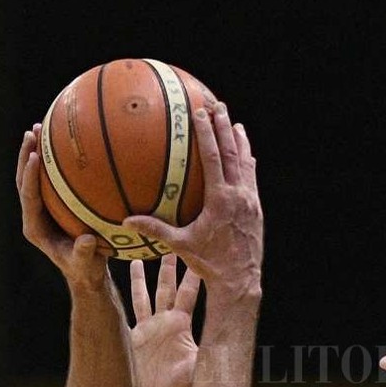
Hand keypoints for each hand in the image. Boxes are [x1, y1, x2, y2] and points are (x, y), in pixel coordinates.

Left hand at [16, 123, 112, 293]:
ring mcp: (41, 209)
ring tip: (40, 128)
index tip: (36, 156)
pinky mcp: (52, 205)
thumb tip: (86, 240)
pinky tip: (62, 142)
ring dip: (35, 152)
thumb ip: (83, 254)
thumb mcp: (86, 265)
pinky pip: (49, 179)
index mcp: (35, 228)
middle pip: (24, 180)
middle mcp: (34, 215)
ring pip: (33, 177)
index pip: (28, 197)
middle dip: (26, 156)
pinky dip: (52, 161)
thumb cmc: (85, 270)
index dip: (30, 176)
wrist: (85, 273)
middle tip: (33, 133)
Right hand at [122, 104, 261, 298]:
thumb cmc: (209, 263)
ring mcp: (251, 201)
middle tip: (219, 106)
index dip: (207, 133)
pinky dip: (248, 163)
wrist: (240, 280)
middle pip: (233, 152)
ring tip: (235, 124)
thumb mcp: (181, 245)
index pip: (214, 158)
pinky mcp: (257, 210)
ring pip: (247, 163)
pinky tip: (247, 156)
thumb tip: (127, 221)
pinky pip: (252, 179)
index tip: (200, 113)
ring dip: (240, 141)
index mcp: (221, 199)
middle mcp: (240, 195)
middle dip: (225, 127)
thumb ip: (156, 230)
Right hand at [128, 253, 201, 386]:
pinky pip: (134, 308)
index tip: (200, 254)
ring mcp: (153, 327)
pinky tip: (129, 274)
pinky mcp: (138, 334)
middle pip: (170, 286)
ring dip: (151, 273)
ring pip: (151, 292)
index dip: (193, 275)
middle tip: (175, 243)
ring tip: (150, 250)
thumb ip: (206, 357)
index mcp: (182, 325)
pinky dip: (132, 290)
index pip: (189, 293)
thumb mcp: (197, 368)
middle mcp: (168, 322)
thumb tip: (223, 351)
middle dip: (173, 265)